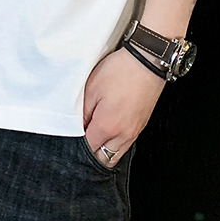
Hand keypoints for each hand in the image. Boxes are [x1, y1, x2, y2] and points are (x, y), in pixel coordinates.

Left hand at [82, 45, 165, 166]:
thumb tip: (78, 127)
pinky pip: (126, 144)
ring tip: (94, 135)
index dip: (77, 145)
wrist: (147, 61)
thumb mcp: (92, 88)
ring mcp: (134, 132)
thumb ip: (83, 113)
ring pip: (116, 154)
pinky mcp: (141, 125)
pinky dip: (115, 144)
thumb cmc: (120, 71)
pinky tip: (108, 131)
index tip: (71, 136)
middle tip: (81, 139)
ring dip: (103, 150)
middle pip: (103, 159)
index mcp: (108, 126)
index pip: (88, 148)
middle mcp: (123, 134)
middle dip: (90, 153)